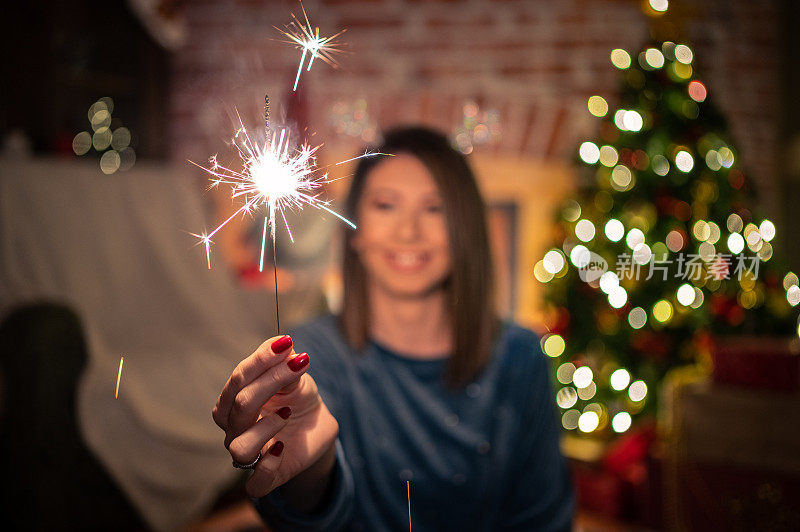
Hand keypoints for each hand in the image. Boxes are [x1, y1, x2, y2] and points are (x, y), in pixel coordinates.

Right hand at [212, 335, 338, 498]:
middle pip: (239, 406)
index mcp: (235, 401)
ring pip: (239, 446)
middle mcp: (235, 428)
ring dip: (264, 427)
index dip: (260, 360)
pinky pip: (256, 483)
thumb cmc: (297, 399)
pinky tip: (282, 447)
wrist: (316, 428)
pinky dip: (268, 466)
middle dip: (270, 382)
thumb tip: (282, 343)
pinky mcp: (266, 479)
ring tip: (287, 413)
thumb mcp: (296, 377)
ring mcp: (249, 455)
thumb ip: (285, 361)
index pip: (239, 379)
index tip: (287, 344)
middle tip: (299, 365)